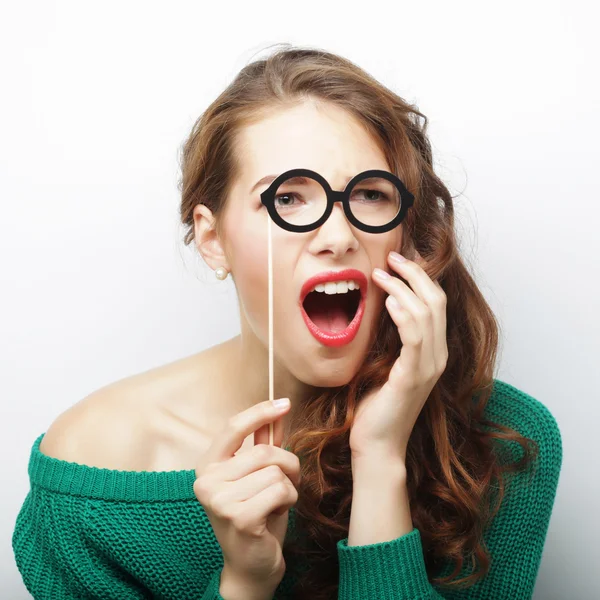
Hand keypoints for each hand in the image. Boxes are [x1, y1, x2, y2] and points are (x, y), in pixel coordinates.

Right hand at [193, 398, 299, 591]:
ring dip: (288, 486)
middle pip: (264, 451)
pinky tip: (276, 513)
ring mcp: (219, 500)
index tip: (284, 403)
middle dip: (287, 464)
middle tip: (287, 480)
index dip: (260, 411)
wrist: (251, 564)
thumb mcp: (257, 475)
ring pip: (275, 471)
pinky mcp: (238, 517)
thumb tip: (277, 410)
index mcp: (208, 466)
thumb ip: (263, 443)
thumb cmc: (255, 514)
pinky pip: (280, 490)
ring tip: (276, 502)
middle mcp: (207, 481)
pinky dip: (289, 500)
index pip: (233, 427)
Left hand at [349, 249, 447, 462]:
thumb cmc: (378, 406)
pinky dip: (403, 314)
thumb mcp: (387, 364)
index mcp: (433, 352)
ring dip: (403, 287)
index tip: (398, 261)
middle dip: (415, 274)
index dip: (420, 278)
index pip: (436, 304)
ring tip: (381, 274)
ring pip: (426, 313)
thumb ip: (393, 339)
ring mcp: (429, 367)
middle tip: (392, 257)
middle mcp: (438, 356)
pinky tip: (388, 302)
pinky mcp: (413, 376)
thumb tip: (385, 306)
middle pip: (436, 301)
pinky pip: (414, 337)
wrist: (377, 444)